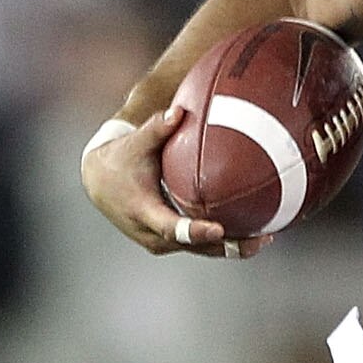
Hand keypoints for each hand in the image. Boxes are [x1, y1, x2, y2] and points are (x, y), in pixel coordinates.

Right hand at [81, 105, 267, 259]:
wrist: (98, 181)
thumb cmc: (121, 158)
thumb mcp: (136, 143)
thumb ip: (156, 128)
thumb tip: (178, 111)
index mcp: (143, 210)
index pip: (170, 227)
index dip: (194, 231)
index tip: (219, 230)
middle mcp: (151, 233)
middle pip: (194, 246)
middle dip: (227, 245)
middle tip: (261, 238)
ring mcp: (159, 242)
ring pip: (199, 251)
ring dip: (231, 248)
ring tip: (264, 239)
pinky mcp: (167, 243)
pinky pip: (197, 247)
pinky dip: (222, 244)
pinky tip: (252, 235)